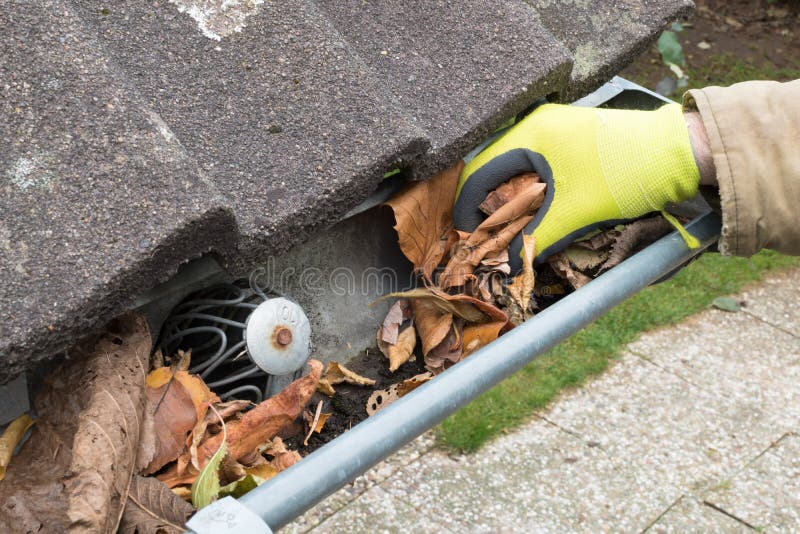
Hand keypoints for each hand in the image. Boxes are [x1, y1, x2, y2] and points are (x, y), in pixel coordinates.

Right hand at [453, 103, 701, 271]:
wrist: (682, 152)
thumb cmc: (625, 175)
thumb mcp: (576, 211)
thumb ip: (536, 239)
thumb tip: (508, 265)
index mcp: (530, 135)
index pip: (479, 172)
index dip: (466, 208)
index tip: (465, 239)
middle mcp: (537, 125)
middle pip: (493, 170)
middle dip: (484, 207)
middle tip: (483, 239)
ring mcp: (556, 129)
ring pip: (514, 169)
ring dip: (507, 200)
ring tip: (505, 231)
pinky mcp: (572, 139)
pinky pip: (535, 166)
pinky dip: (528, 191)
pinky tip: (533, 213)